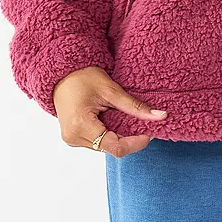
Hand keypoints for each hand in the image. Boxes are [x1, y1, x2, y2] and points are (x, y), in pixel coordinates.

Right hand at [51, 66, 167, 156]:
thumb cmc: (83, 77)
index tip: (149, 132)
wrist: (62, 73)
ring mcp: (72, 139)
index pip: (115, 147)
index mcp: (81, 126)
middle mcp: (74, 138)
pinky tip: (114, 120)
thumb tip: (159, 116)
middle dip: (129, 138)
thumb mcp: (111, 90)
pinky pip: (97, 142)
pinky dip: (109, 133)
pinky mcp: (73, 137)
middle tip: (142, 123)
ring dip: (119, 136)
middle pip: (110, 148)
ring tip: (127, 119)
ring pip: (104, 147)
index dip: (135, 143)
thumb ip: (134, 106)